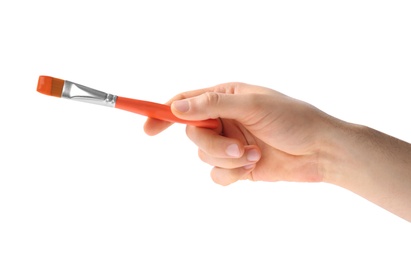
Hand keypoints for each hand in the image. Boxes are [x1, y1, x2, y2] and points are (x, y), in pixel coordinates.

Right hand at [144, 82, 332, 184]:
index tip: (147, 128)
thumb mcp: (252, 105)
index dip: (163, 114)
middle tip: (235, 148)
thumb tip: (176, 107)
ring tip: (253, 155)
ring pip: (203, 156)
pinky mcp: (237, 166)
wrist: (320, 150)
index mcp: (226, 97)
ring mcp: (229, 143)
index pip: (186, 102)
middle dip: (212, 144)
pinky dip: (231, 174)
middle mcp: (224, 119)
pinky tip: (251, 167)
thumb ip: (212, 106)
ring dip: (226, 159)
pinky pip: (216, 174)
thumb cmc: (293, 119)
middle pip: (193, 134)